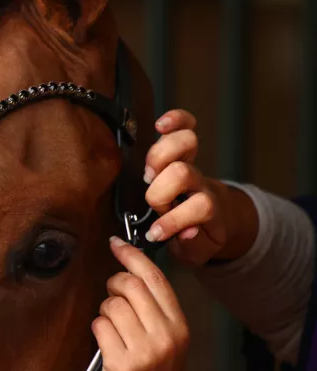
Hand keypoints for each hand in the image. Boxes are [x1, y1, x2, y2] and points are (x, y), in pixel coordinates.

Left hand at [93, 237, 187, 370]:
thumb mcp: (168, 338)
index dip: (132, 255)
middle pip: (130, 285)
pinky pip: (99, 326)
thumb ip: (154, 307)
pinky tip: (106, 343)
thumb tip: (128, 270)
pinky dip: (97, 330)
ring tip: (112, 327)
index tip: (116, 243)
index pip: (154, 278)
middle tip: (110, 293)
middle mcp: (165, 334)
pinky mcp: (122, 364)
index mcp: (178, 324)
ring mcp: (144, 350)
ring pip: (111, 304)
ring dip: (104, 311)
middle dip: (113, 283)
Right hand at [143, 110, 256, 264]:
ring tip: (150, 174)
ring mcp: (191, 163)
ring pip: (180, 145)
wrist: (220, 216)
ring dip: (158, 158)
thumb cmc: (203, 234)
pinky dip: (174, 120)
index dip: (174, 221)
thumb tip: (186, 232)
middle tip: (154, 202)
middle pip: (181, 172)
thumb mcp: (199, 251)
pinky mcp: (183, 151)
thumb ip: (192, 245)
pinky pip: (184, 125)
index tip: (156, 234)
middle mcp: (199, 182)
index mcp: (208, 209)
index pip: (199, 206)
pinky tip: (161, 125)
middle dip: (160, 189)